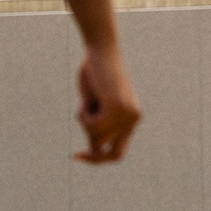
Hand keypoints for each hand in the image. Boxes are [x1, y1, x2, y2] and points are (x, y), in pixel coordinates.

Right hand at [75, 45, 140, 162]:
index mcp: (131, 120)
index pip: (116, 154)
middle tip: (78, 133)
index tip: (76, 156)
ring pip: (95, 135)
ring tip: (88, 100)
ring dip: (84, 119)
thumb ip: (96, 124)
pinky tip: (91, 97)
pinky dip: (84, 113)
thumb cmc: (94, 73)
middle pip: (102, 147)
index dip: (97, 160)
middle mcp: (133, 120)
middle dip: (88, 139)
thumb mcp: (94, 104)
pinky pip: (93, 124)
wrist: (101, 50)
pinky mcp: (117, 107)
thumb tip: (94, 150)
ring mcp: (127, 115)